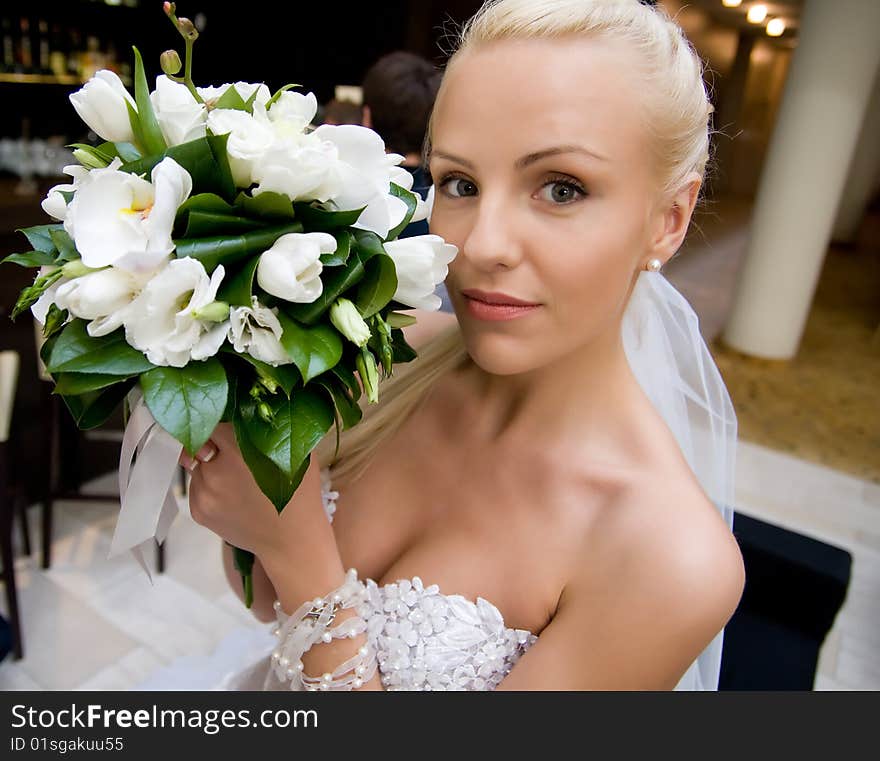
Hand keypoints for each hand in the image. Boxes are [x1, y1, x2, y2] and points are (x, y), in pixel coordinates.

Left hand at [180, 424, 341, 577]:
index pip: (211, 419)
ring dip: (210, 465)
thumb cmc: (300, 496)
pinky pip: (197, 486)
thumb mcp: (296, 453)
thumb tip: (255, 406)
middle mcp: (215, 468)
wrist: (293, 542)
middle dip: (212, 443)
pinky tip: (233, 495)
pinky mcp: (198, 510)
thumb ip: (271, 428)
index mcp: (238, 447)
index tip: (228, 425)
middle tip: (231, 451)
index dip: (219, 420)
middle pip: (198, 441)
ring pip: (196, 464)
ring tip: (237, 478)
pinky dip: (210, 486)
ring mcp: (203, 492)